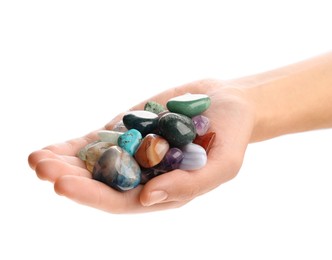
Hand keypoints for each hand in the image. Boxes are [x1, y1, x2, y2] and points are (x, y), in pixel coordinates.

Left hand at [28, 79, 255, 212]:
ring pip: (93, 163)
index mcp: (161, 191)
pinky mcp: (128, 130)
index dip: (92, 196)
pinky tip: (51, 147)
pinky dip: (75, 145)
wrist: (228, 103)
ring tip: (37, 159)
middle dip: (69, 178)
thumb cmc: (232, 137)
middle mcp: (142, 175)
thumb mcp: (223, 165)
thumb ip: (189, 184)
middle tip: (42, 169)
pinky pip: (98, 140)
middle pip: (100, 183)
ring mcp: (132, 151)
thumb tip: (147, 199)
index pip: (122, 201)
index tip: (64, 185)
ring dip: (64, 162)